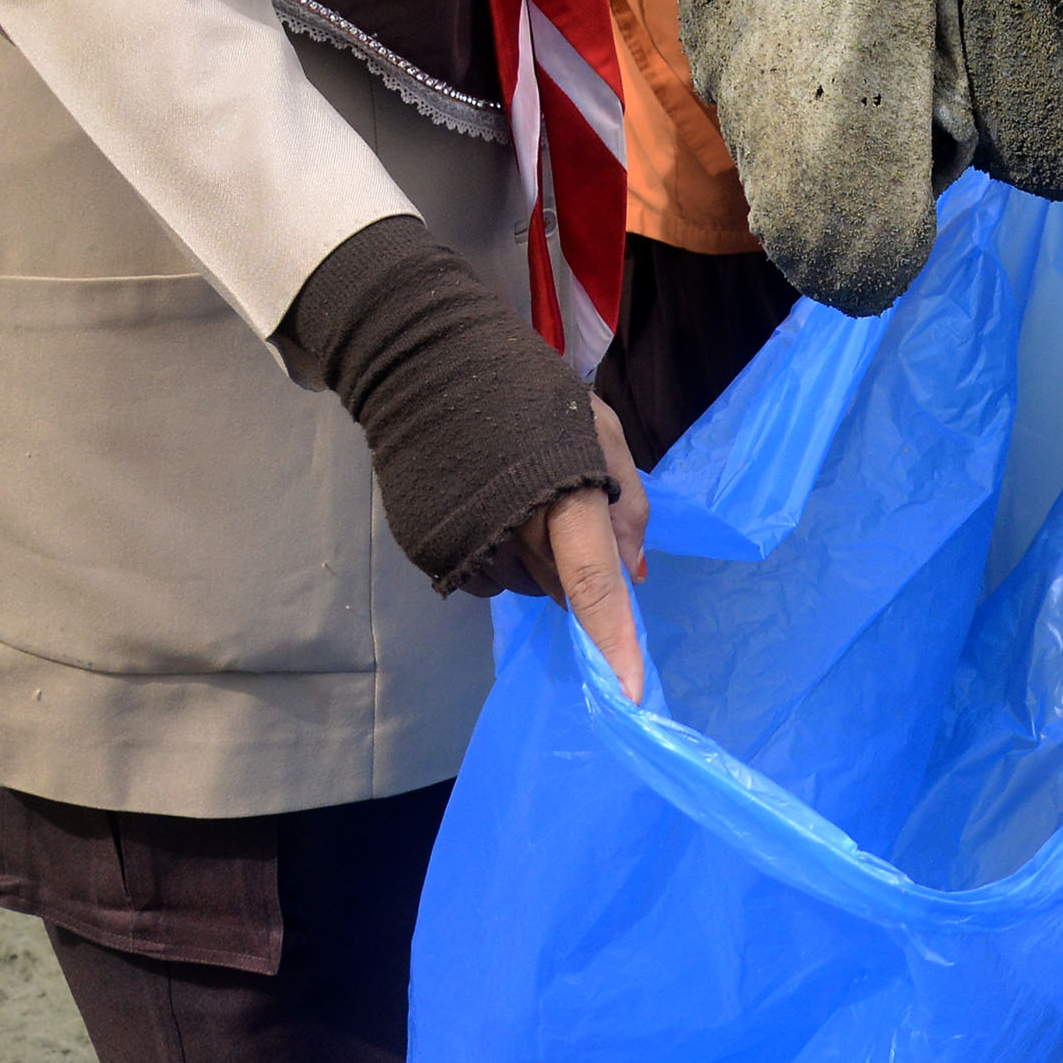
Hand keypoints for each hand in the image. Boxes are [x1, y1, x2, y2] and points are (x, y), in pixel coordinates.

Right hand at [461, 397, 651, 702]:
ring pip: (524, 587)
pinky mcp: (431, 555)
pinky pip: (485, 579)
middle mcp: (511, 533)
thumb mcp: (599, 430)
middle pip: (563, 589)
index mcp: (563, 498)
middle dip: (575, 563)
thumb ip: (627, 502)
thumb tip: (635, 574)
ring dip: (534, 560)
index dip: (612, 639)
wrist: (427, 370)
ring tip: (517, 493)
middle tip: (562, 502)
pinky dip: (495, 555)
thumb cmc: (531, 395)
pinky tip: (485, 507)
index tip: (630, 692)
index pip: (593, 584)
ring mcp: (465, 548)